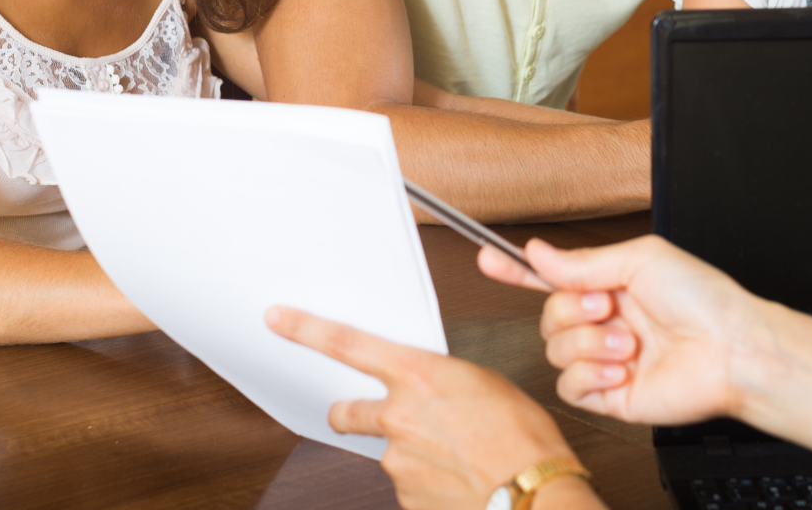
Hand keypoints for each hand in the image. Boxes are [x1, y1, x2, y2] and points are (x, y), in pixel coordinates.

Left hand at [266, 305, 577, 509]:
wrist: (532, 496)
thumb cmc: (523, 438)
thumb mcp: (486, 384)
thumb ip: (442, 381)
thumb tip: (429, 390)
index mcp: (418, 376)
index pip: (345, 343)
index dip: (305, 328)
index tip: (279, 319)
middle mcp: (398, 417)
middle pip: (344, 410)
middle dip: (349, 412)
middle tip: (371, 415)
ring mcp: (397, 460)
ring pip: (384, 450)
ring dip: (405, 451)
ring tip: (451, 455)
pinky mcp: (405, 497)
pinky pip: (406, 484)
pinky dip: (424, 480)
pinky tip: (455, 478)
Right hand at [478, 234, 763, 426]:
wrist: (732, 351)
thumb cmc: (703, 299)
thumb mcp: (640, 260)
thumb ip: (582, 261)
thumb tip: (537, 253)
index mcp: (611, 286)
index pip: (553, 278)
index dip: (518, 271)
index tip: (488, 258)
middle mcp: (606, 323)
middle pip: (547, 317)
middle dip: (571, 311)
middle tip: (607, 306)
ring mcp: (606, 361)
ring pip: (555, 351)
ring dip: (588, 343)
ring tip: (628, 343)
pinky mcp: (610, 396)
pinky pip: (569, 387)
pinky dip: (590, 375)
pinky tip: (620, 369)